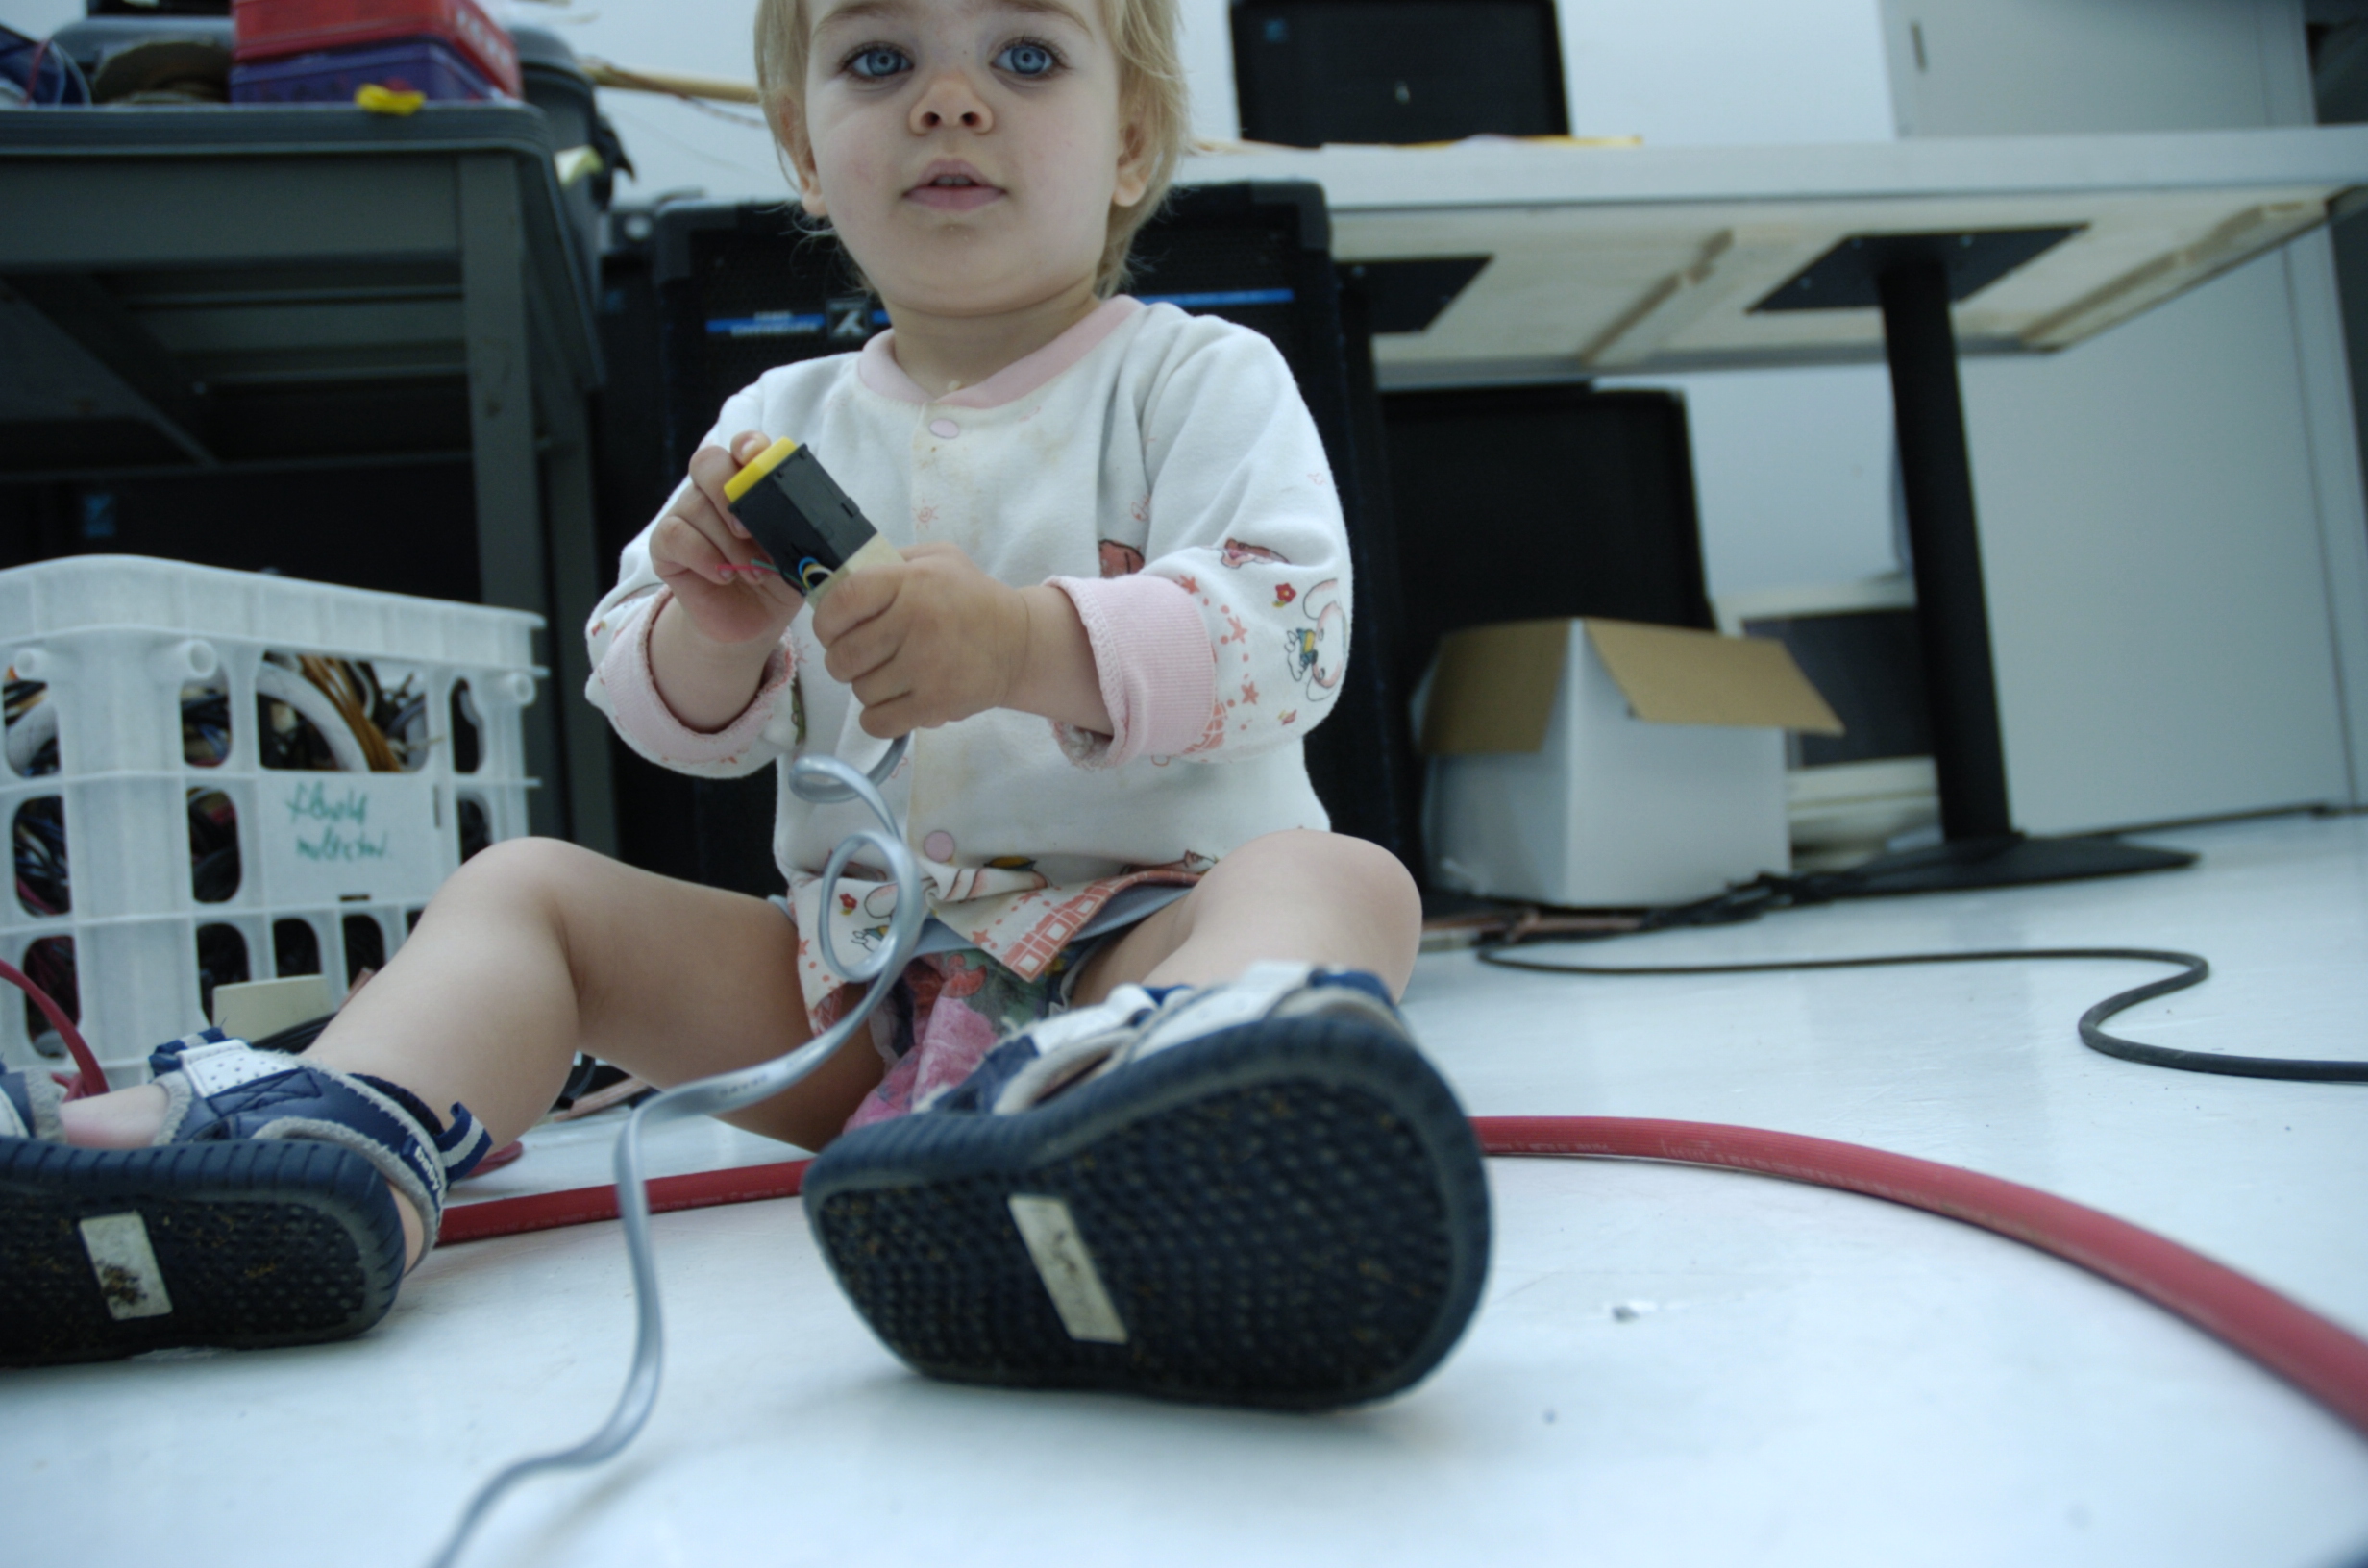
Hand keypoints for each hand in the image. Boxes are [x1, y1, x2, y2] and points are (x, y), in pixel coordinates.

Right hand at [649, 430, 806, 646]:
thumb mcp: (798, 553)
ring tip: (754, 574)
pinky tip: (724, 575)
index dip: (748, 446)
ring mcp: (686, 514)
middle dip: (729, 492)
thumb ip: (799, 529)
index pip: (742, 447)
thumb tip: (806, 518)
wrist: (752, 621)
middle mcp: (712, 491)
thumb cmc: (777, 579)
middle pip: (708, 463)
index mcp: (748, 484)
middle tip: (750, 531)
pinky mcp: (666, 544)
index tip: (757, 458)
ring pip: (696, 506)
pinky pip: (675, 535)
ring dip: (729, 543)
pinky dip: (703, 556)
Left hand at [812, 542, 1033, 737]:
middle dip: (843, 658)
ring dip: (866, 686)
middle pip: (843, 655)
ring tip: (889, 675)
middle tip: (862, 655)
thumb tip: (836, 577)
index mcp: (911, 583)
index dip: (826, 619)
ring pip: (860, 690)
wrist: (1020, 643)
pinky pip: (878, 721)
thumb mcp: (936, 558)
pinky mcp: (935, 704)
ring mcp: (926, 668)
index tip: (833, 628)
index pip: (843, 601)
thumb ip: (889, 561)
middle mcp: (916, 623)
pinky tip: (891, 702)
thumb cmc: (971, 597)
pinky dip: (877, 717)